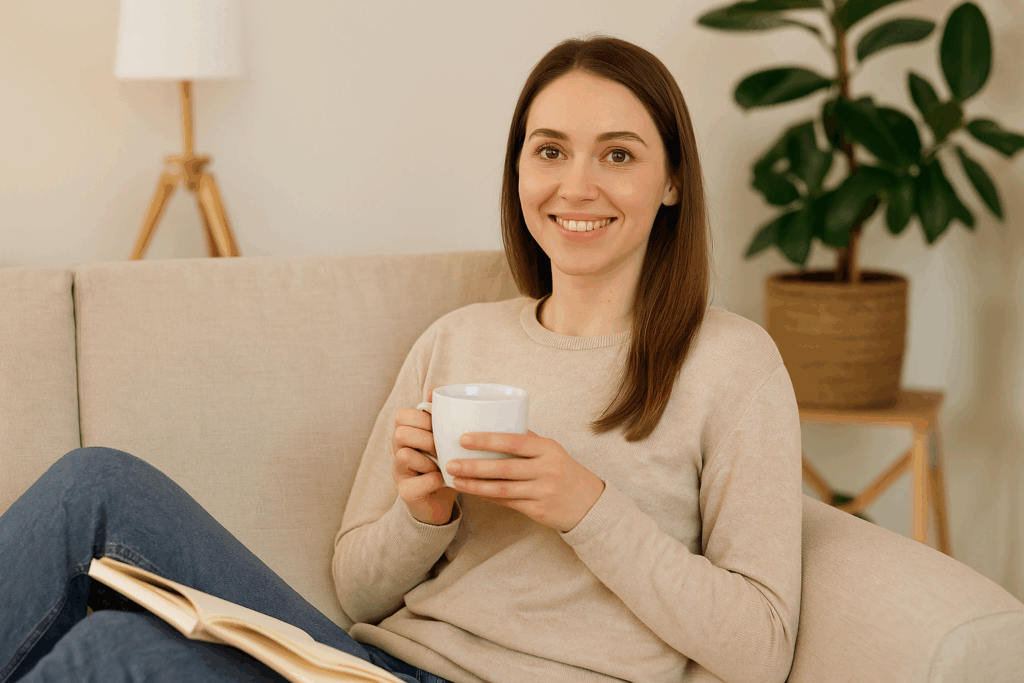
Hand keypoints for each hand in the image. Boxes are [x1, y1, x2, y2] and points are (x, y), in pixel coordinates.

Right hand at [391, 388, 456, 524]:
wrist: (441, 501)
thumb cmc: (445, 463)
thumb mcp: (445, 437)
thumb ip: (440, 416)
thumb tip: (434, 390)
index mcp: (406, 434)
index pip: (403, 415)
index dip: (423, 418)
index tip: (439, 427)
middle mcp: (397, 451)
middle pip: (400, 432)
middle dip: (426, 437)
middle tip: (441, 448)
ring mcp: (399, 473)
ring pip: (403, 455)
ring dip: (427, 459)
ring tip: (440, 464)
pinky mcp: (405, 493)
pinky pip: (414, 484)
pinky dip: (431, 481)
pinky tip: (441, 480)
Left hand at [447, 431, 604, 532]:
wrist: (590, 504)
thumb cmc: (565, 471)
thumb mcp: (552, 450)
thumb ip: (527, 440)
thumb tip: (494, 423)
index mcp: (548, 448)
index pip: (514, 441)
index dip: (487, 440)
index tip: (463, 439)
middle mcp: (546, 469)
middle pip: (503, 468)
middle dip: (473, 466)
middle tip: (450, 463)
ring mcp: (542, 491)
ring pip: (501, 489)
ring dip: (475, 484)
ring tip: (455, 479)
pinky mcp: (538, 510)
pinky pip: (506, 502)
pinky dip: (487, 496)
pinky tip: (472, 491)